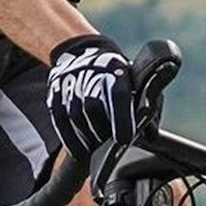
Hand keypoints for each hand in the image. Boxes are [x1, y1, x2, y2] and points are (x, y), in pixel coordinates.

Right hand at [46, 34, 136, 163]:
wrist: (84, 53)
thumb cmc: (120, 78)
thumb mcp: (138, 85)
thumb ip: (148, 109)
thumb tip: (150, 136)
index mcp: (117, 70)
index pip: (119, 95)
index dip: (121, 118)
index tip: (123, 140)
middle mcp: (91, 73)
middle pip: (92, 107)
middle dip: (101, 131)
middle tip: (109, 146)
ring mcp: (69, 81)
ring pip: (75, 115)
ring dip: (86, 137)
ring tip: (96, 147)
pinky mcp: (55, 92)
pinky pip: (59, 120)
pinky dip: (70, 140)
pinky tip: (80, 152)